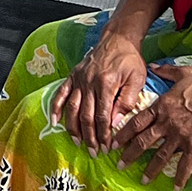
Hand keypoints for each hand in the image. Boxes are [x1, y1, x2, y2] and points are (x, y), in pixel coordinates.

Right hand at [49, 29, 148, 152]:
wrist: (117, 38)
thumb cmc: (130, 59)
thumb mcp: (137, 78)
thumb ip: (127, 100)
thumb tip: (116, 122)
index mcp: (106, 83)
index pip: (103, 116)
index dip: (104, 134)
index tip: (107, 147)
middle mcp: (89, 82)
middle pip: (86, 115)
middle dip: (90, 137)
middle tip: (94, 152)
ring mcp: (79, 79)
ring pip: (72, 108)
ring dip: (74, 128)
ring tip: (78, 143)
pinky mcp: (72, 76)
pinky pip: (61, 94)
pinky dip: (56, 108)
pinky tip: (55, 122)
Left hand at [114, 66, 191, 184]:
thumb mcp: (185, 73)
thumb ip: (167, 71)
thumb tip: (154, 66)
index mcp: (162, 106)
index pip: (137, 122)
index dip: (123, 133)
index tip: (113, 143)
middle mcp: (167, 123)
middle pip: (143, 141)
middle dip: (130, 155)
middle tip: (119, 166)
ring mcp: (180, 136)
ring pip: (161, 156)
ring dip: (150, 169)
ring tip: (143, 180)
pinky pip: (185, 165)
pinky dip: (180, 177)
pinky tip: (175, 187)